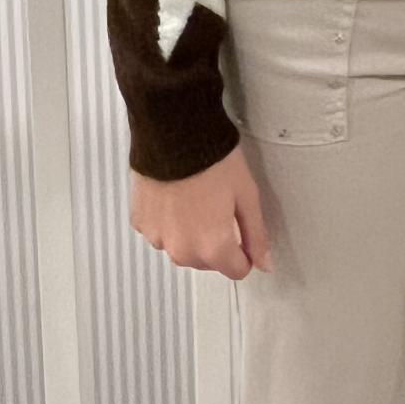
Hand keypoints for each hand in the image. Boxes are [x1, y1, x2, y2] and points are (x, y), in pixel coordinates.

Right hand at [129, 143, 274, 278]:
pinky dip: (168, 223)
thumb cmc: (216, 162)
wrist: (174, 134)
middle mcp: (182, 252)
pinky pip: (159, 233)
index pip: (236, 270)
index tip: (241, 228)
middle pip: (207, 262)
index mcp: (213, 248)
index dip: (244, 251)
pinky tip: (173, 197)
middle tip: (217, 208)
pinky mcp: (140, 223)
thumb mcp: (247, 194)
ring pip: (181, 249)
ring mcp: (157, 238)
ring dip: (189, 236)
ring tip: (194, 201)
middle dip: (216, 244)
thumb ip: (256, 234)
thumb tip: (264, 265)